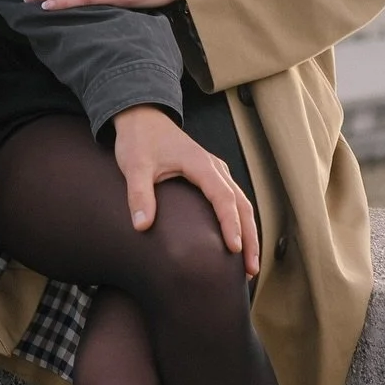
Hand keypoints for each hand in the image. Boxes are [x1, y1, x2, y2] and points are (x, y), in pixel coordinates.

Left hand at [113, 105, 260, 277]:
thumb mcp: (134, 165)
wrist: (140, 116)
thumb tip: (142, 225)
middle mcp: (215, 167)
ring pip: (242, 203)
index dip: (231, 224)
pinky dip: (240, 221)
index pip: (223, 197)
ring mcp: (216, 171)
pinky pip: (233, 200)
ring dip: (249, 232)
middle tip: (250, 269)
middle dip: (250, 237)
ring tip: (249, 264)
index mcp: (200, 164)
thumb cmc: (139, 139)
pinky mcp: (211, 175)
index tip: (234, 249)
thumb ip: (138, 194)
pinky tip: (237, 242)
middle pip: (242, 204)